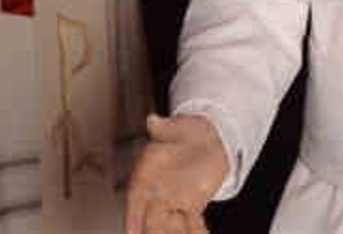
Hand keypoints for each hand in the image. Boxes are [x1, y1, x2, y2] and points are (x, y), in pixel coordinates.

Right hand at [125, 113, 228, 233]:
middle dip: (148, 229)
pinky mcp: (193, 205)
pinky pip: (188, 223)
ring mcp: (174, 199)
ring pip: (166, 223)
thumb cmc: (190, 132)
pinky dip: (191, 229)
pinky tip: (196, 231)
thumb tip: (153, 119)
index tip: (130, 232)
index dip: (131, 216)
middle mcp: (157, 190)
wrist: (212, 139)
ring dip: (168, 231)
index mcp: (147, 172)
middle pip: (148, 216)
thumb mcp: (178, 127)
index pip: (135, 197)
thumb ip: (165, 127)